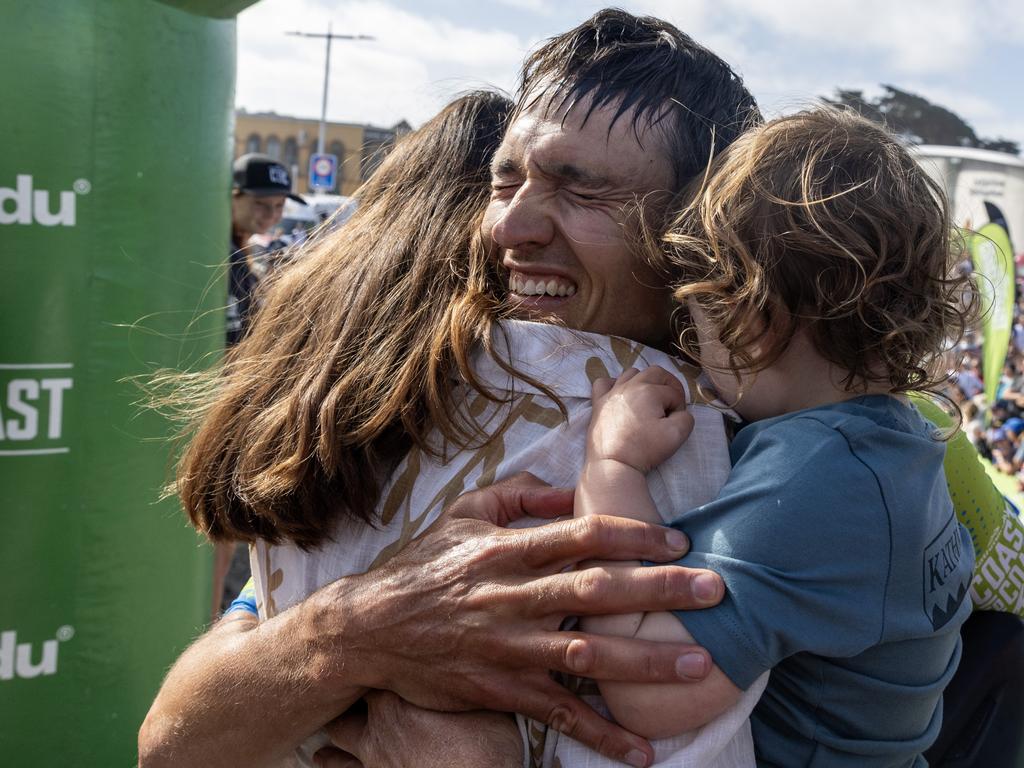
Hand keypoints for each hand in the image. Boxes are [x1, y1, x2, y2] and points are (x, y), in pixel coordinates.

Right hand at [316, 472, 723, 767]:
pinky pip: (556, 715)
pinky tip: (640, 752)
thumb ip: (517, 495)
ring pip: (584, 657)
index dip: (632, 533)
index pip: (580, 534)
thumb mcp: (463, 513)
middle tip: (716, 589)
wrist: (369, 630)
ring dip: (645, 663)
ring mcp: (507, 649)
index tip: (678, 537)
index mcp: (505, 550)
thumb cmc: (424, 566)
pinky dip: (598, 734)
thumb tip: (568, 490)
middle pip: (595, 591)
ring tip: (699, 664)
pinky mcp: (500, 690)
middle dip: (659, 590)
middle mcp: (511, 598)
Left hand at [588, 366, 693, 471]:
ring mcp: (611, 393)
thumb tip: (679, 412)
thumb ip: (686, 418)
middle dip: (668, 385)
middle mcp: (629, 385)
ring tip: (649, 400)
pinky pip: (603, 382)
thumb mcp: (677, 435)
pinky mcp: (598, 403)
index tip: (675, 422)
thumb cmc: (644, 449)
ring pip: (631, 373)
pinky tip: (620, 395)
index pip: (673, 393)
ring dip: (645, 381)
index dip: (679, 407)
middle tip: (671, 404)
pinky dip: (614, 383)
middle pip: (655, 373)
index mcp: (649, 391)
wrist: (613, 464)